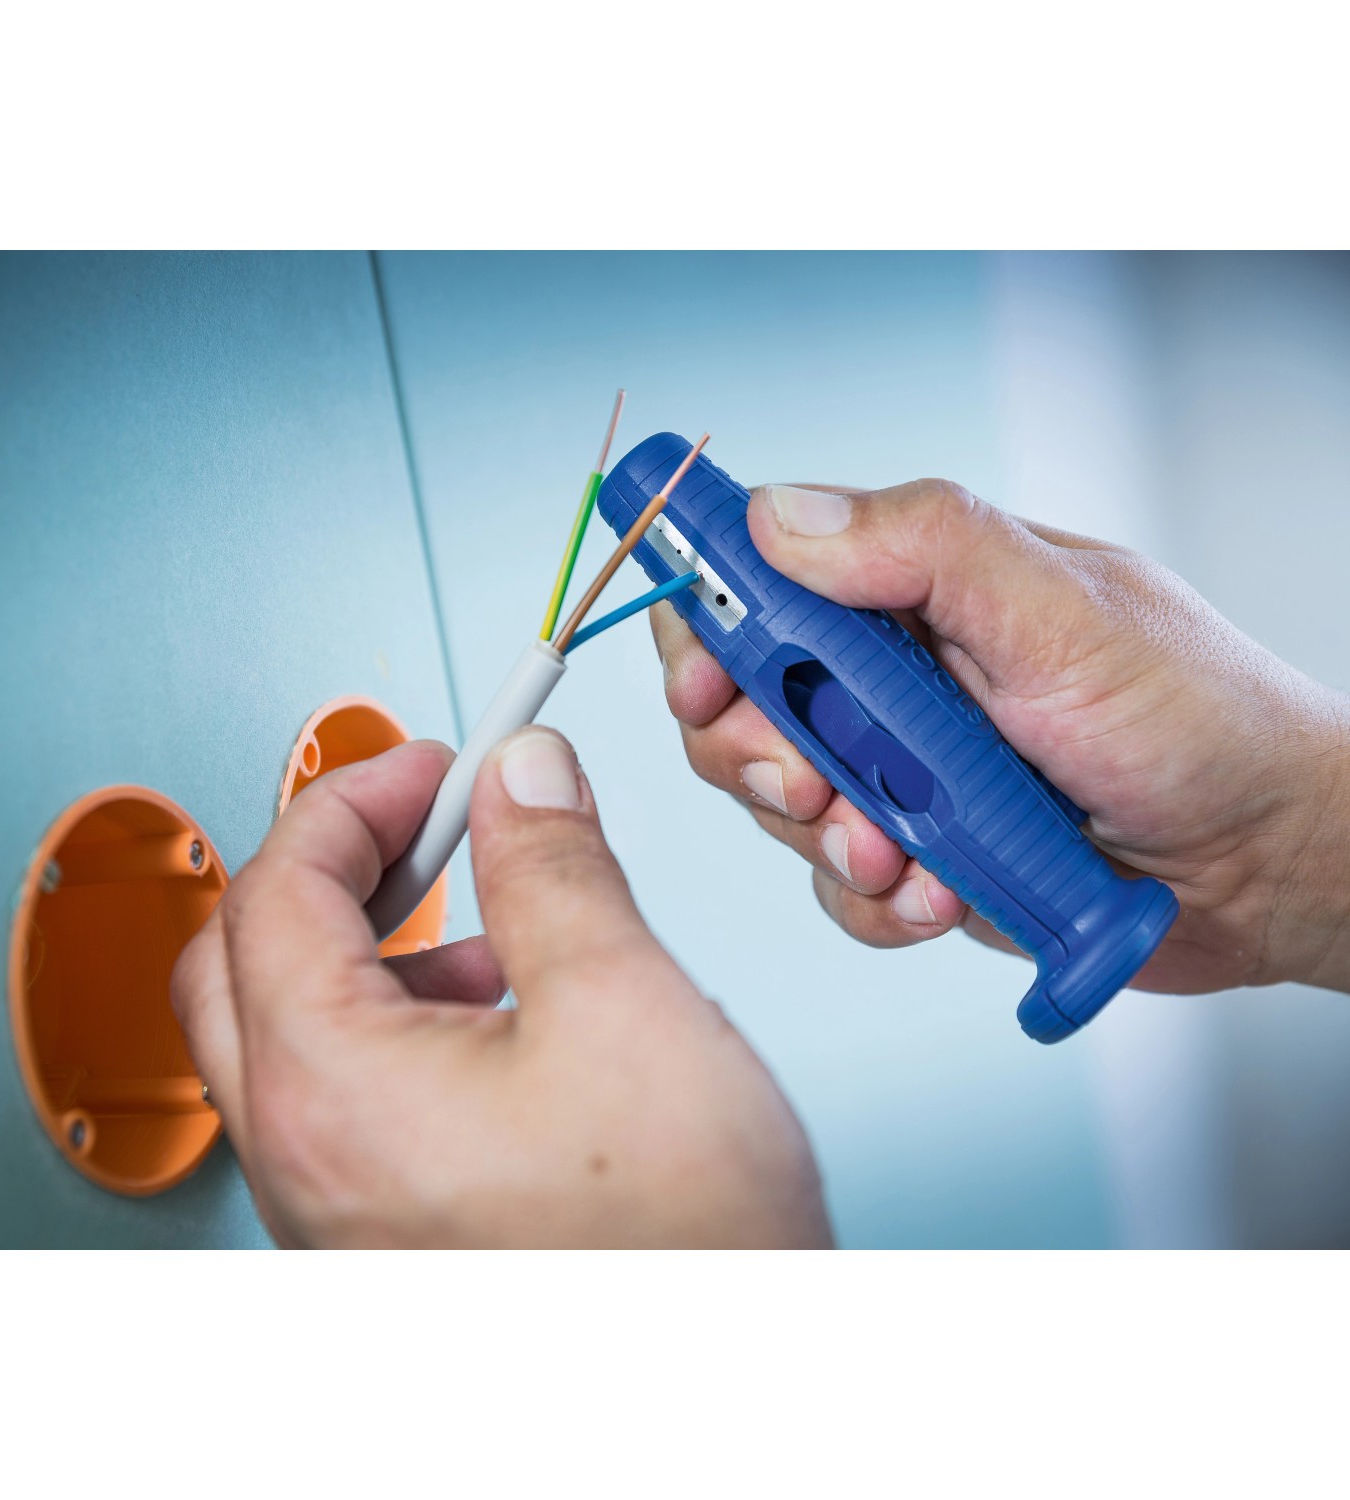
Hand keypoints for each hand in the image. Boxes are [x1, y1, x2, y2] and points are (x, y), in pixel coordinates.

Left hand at [171, 729, 830, 1247]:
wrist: (718, 1402)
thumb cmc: (677, 1258)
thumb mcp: (624, 1008)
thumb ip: (553, 868)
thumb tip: (522, 780)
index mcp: (332, 1092)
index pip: (277, 888)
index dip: (354, 798)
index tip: (431, 767)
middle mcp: (304, 1163)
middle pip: (244, 958)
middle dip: (336, 866)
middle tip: (420, 822)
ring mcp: (333, 1214)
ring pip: (291, 1036)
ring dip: (370, 952)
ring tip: (486, 933)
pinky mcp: (381, 1242)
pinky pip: (342, 1106)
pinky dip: (395, 1032)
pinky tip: (499, 1030)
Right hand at [653, 478, 1349, 996]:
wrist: (1270, 864)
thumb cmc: (1197, 719)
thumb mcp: (1065, 614)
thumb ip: (928, 549)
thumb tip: (779, 517)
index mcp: (917, 589)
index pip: (764, 577)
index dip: (708, 621)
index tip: (704, 678)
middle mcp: (894, 677)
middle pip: (742, 701)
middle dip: (755, 754)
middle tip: (808, 785)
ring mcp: (902, 771)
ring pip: (781, 802)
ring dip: (827, 838)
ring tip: (904, 856)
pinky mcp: (920, 856)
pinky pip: (842, 888)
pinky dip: (878, 903)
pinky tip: (941, 898)